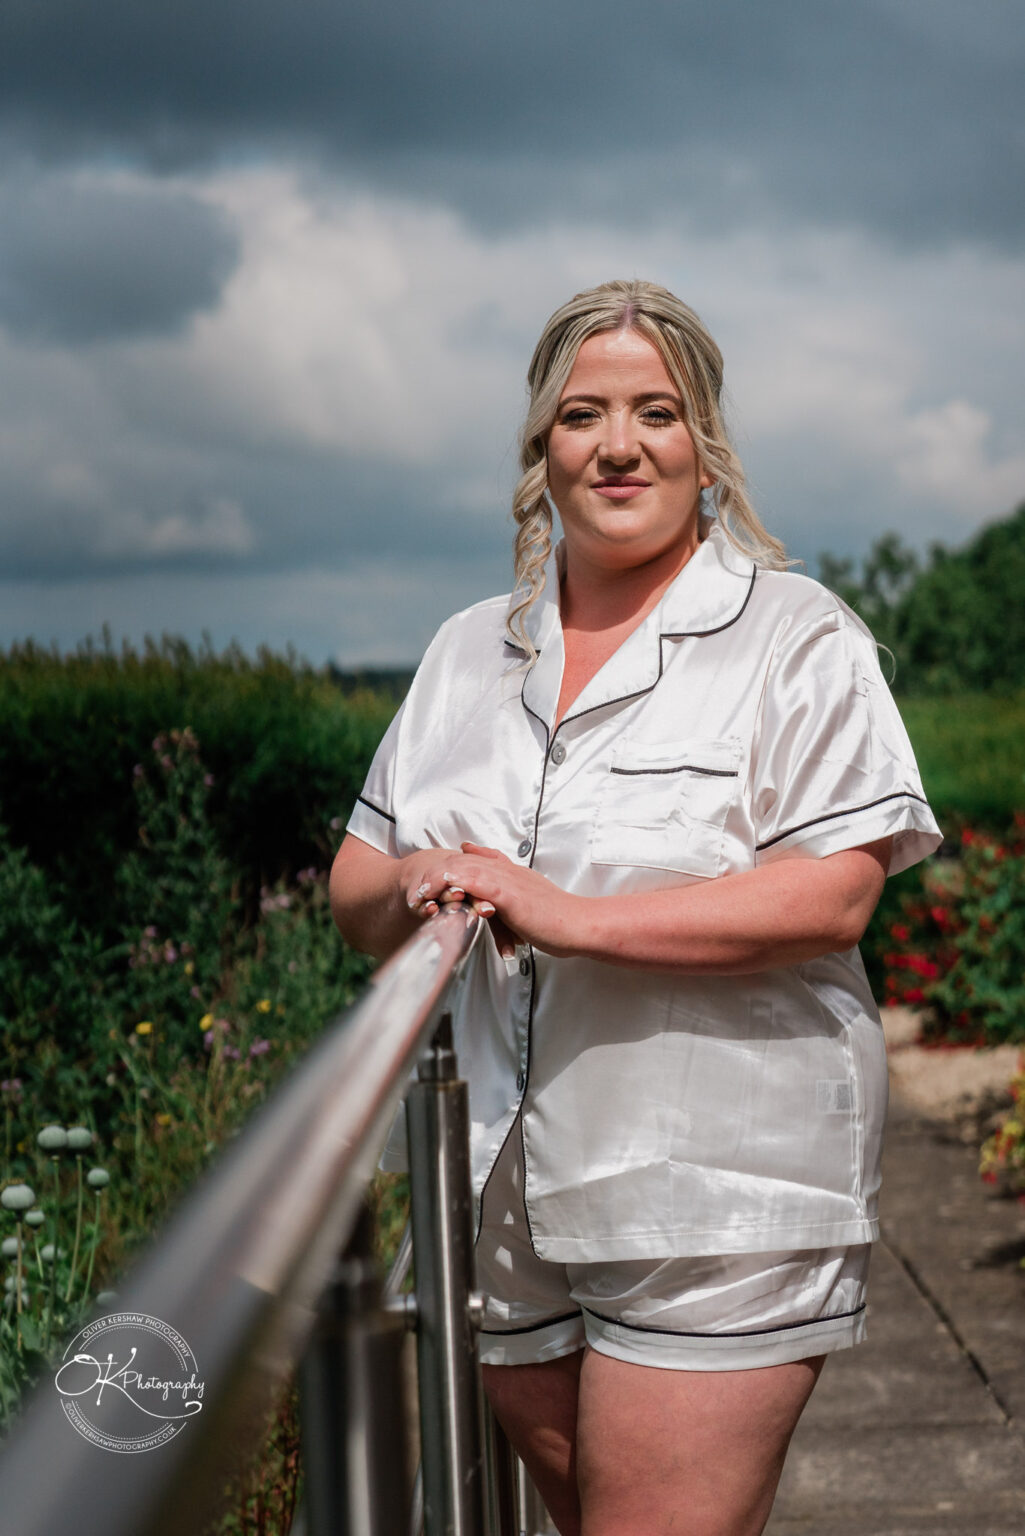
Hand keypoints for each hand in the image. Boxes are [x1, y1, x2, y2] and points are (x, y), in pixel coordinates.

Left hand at [413, 841, 581, 959]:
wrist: (579, 924)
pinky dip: (457, 884)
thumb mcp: (536, 903)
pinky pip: (477, 883)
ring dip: (442, 877)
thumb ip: (520, 898)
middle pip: (467, 861)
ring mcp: (508, 881)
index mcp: (516, 875)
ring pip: (467, 869)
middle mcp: (509, 873)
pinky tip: (443, 888)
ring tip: (422, 889)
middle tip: (422, 883)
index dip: (463, 860)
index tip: (448, 863)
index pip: (484, 858)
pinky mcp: (508, 895)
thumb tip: (507, 905)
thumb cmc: (560, 921)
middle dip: (442, 870)